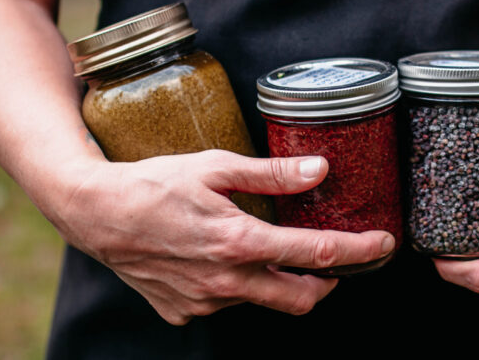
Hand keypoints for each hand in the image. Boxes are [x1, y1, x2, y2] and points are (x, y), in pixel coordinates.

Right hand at [54, 150, 394, 324]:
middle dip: (327, 284)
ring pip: (261, 299)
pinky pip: (224, 303)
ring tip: (264, 245)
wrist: (95, 213)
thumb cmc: (155, 183)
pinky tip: (221, 257)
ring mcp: (205, 301)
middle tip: (332, 260)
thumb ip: (273, 173)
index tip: (383, 245)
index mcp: (241, 242)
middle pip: (301, 299)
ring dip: (275, 278)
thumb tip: (321, 168)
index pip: (319, 254)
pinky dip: (236, 284)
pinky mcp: (183, 311)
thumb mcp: (217, 167)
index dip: (360, 251)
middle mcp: (227, 281)